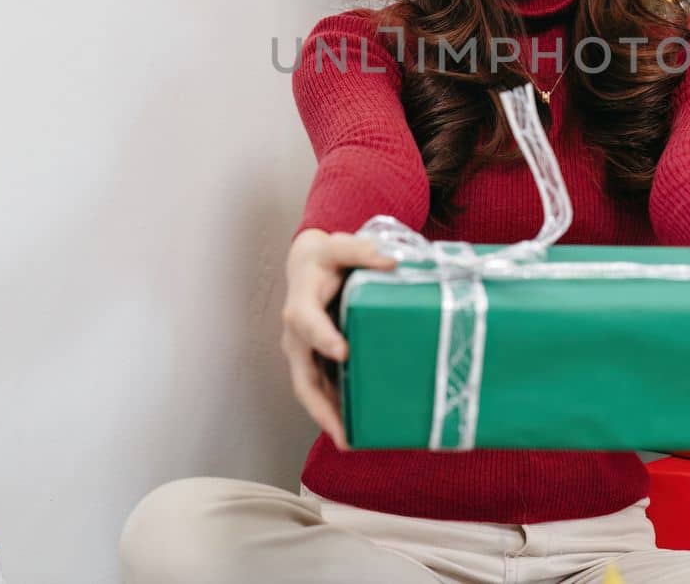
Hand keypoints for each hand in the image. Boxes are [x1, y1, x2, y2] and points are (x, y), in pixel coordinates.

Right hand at [280, 228, 398, 449]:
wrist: (307, 265)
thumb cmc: (324, 258)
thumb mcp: (338, 246)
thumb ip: (361, 250)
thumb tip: (392, 261)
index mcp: (301, 305)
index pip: (307, 323)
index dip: (323, 338)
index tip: (343, 351)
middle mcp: (297, 336)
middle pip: (303, 378)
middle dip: (322, 407)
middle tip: (344, 433)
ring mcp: (304, 353)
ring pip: (311, 392)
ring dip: (329, 418)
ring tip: (353, 442)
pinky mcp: (315, 362)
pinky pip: (322, 390)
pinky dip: (337, 410)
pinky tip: (358, 428)